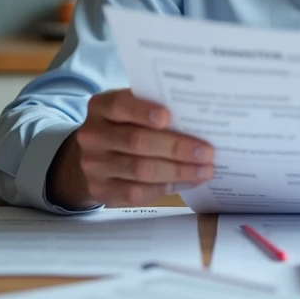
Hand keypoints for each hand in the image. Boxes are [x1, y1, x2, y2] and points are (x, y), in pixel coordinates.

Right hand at [47, 89, 214, 209]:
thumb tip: (195, 115)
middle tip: (207, 151)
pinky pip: (137, 193)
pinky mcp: (102, 190)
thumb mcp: (128, 110)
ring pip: (140, 170)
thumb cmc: (123, 127)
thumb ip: (152, 108)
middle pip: (137, 141)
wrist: (92, 158)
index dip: (143, 111)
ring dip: (178, 171)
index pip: (119, 105)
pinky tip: (188, 182)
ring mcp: (94, 165)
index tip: (169, 117)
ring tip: (205, 170)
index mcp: (100, 107)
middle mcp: (93, 135)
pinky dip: (167, 187)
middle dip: (176, 147)